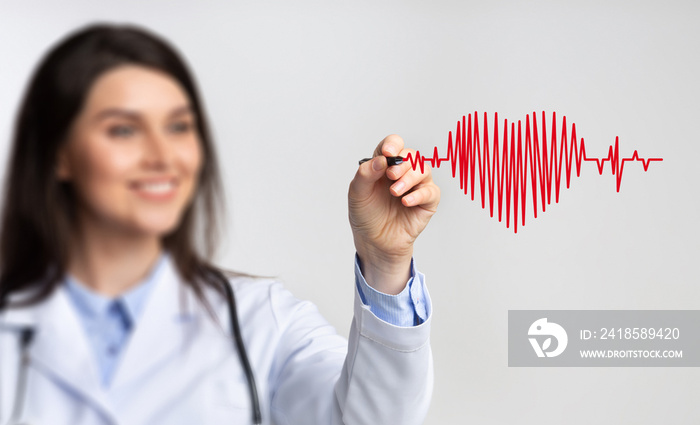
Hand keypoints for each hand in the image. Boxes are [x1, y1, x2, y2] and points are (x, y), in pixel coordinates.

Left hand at [348, 134, 439, 293]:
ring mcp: (416, 186)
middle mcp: (403, 173)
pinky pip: (431, 192)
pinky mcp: (427, 202)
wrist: (374, 241)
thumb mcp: (357, 194)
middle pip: (411, 155)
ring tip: (395, 193)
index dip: (393, 145)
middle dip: (401, 164)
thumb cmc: (366, 215)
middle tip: (390, 176)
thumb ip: (366, 174)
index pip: (394, 145)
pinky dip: (419, 194)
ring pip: (423, 170)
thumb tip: (381, 159)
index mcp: (385, 165)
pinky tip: (406, 202)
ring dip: (409, 179)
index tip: (387, 153)